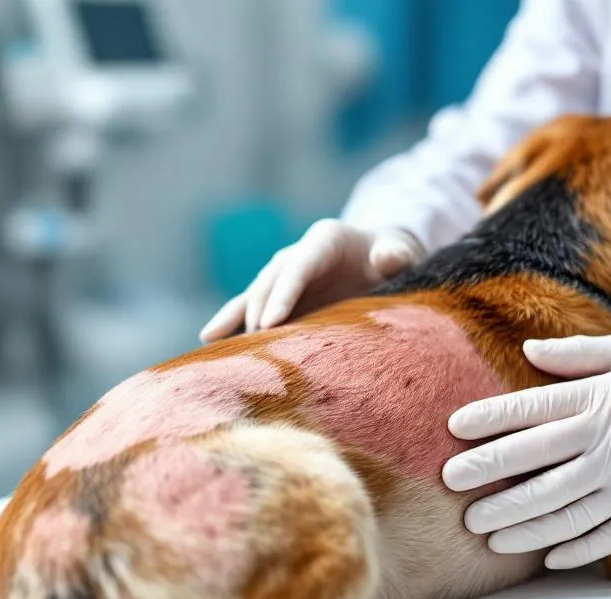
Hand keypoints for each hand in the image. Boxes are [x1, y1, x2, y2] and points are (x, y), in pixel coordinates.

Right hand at [200, 220, 424, 341]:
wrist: (384, 260)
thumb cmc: (393, 258)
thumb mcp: (401, 254)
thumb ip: (397, 254)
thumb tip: (388, 258)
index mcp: (324, 240)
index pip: (299, 266)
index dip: (283, 293)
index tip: (271, 323)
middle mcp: (297, 255)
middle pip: (271, 282)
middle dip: (260, 312)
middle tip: (254, 346)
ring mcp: (285, 276)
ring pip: (254, 295)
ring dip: (235, 318)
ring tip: (211, 341)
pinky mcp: (281, 296)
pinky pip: (251, 308)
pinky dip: (231, 322)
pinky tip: (209, 339)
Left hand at [441, 334, 610, 568]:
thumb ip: (578, 355)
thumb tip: (525, 352)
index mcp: (605, 399)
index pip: (535, 408)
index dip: (491, 418)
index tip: (454, 429)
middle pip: (539, 460)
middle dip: (490, 473)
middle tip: (450, 484)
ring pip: (564, 507)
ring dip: (519, 522)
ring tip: (482, 531)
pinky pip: (604, 536)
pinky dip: (572, 549)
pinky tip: (540, 558)